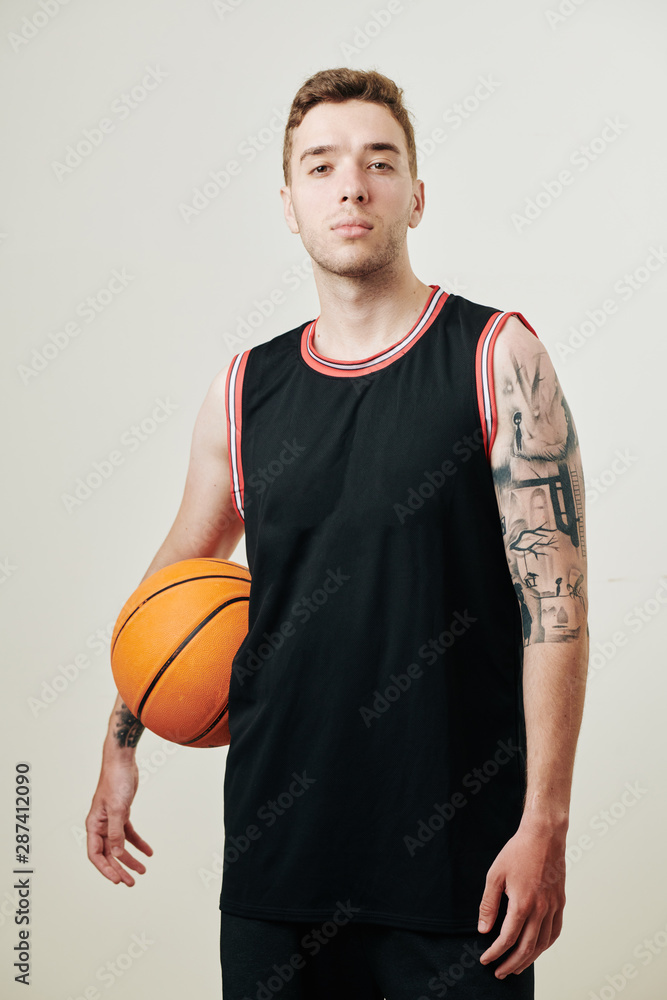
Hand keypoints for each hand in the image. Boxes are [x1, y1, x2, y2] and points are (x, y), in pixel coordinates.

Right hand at [86, 758, 152, 885]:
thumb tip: (116, 854)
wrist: (122, 761)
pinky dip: (138, 843)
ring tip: (142, 870)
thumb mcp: (117, 809)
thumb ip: (116, 833)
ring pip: (119, 846)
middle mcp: (100, 825)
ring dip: (130, 858)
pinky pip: (129, 834)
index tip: (117, 880)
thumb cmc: (116, 781)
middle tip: (131, 882)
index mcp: (93, 825)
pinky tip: (148, 852)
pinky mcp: (122, 814)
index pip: (96, 854)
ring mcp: (111, 820)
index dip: (106, 869)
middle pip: (108, 853)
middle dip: (120, 868)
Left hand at [477, 818, 566, 977]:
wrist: (544, 836)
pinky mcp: (560, 902)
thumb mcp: (495, 875)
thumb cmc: (517, 852)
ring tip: (517, 967)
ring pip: (543, 944)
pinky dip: (546, 945)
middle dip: (511, 963)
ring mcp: (553, 907)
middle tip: (499, 972)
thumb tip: (483, 929)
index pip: (507, 938)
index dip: (495, 953)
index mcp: (522, 904)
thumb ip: (489, 904)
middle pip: (527, 948)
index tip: (485, 959)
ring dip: (529, 960)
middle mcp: (541, 910)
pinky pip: (555, 931)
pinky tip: (538, 949)